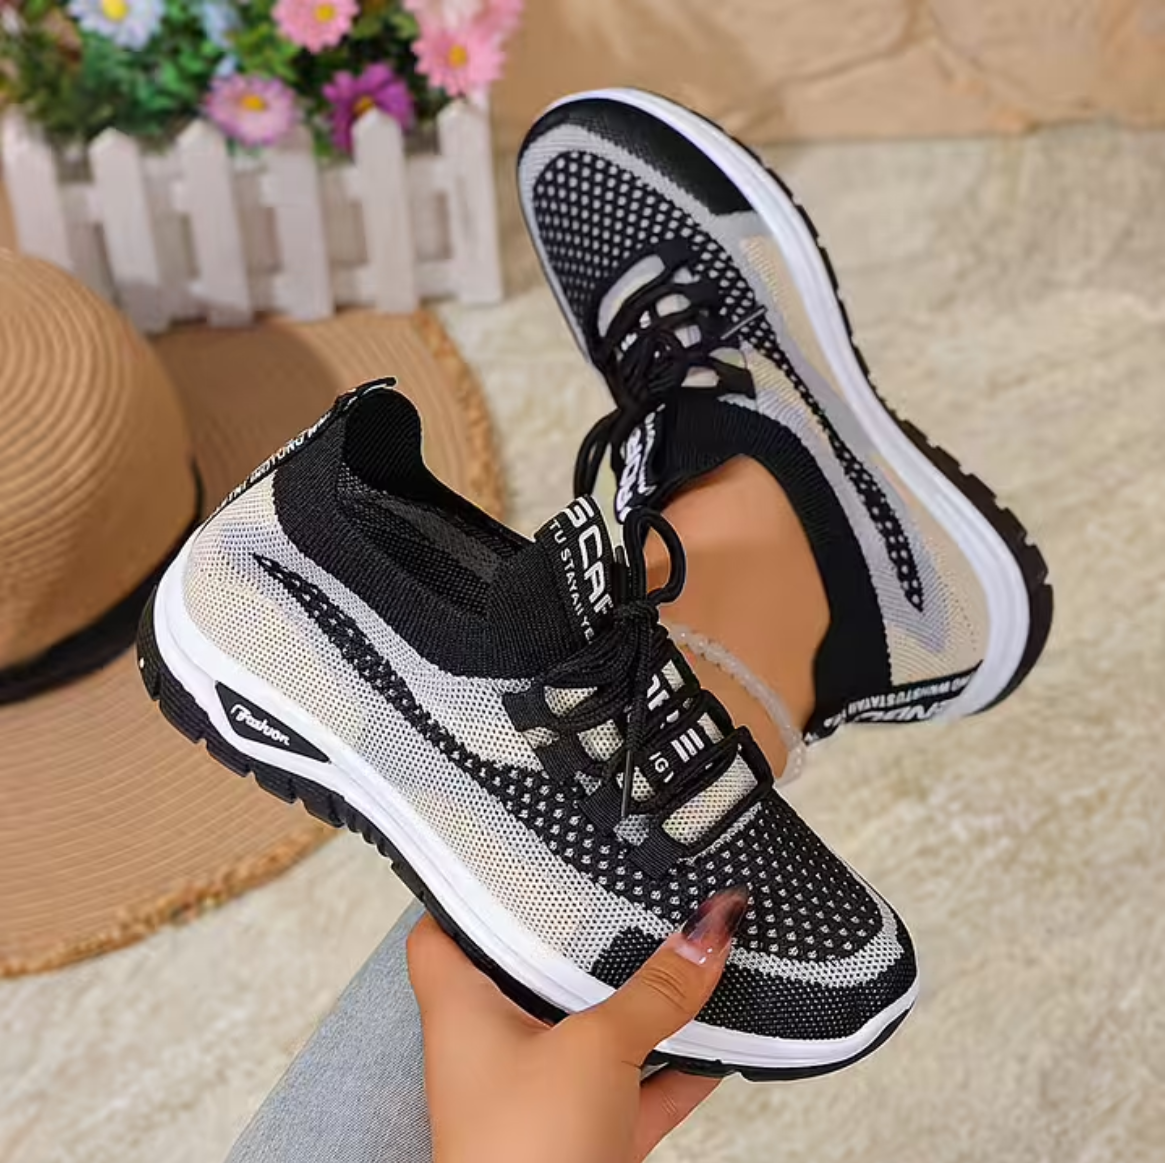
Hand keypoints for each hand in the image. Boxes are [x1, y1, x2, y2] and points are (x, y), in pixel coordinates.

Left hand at [407, 887, 748, 1162]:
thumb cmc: (525, 1154)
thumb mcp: (597, 1050)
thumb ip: (656, 991)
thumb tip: (709, 929)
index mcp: (463, 1010)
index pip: (441, 930)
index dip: (468, 892)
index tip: (513, 855)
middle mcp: (492, 1047)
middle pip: (529, 974)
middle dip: (578, 943)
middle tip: (618, 892)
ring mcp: (535, 1096)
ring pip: (586, 1033)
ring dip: (633, 1006)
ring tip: (678, 954)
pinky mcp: (578, 1140)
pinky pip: (629, 1089)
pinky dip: (669, 1070)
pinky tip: (716, 1044)